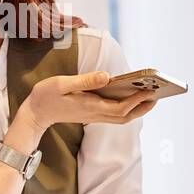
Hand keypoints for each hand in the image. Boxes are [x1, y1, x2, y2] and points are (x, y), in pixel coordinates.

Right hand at [18, 71, 157, 133]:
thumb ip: (85, 80)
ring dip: (137, 109)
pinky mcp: (91, 114)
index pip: (120, 107)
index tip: (151, 91)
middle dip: (142, 107)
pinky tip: (130, 97)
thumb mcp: (62, 84)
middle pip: (125, 116)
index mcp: (90, 106)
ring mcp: (93, 116)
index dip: (137, 101)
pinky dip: (126, 108)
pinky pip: (114, 114)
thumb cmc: (47, 96)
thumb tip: (107, 76)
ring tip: (149, 95)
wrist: (35, 113)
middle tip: (157, 95)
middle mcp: (95, 114)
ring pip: (121, 117)